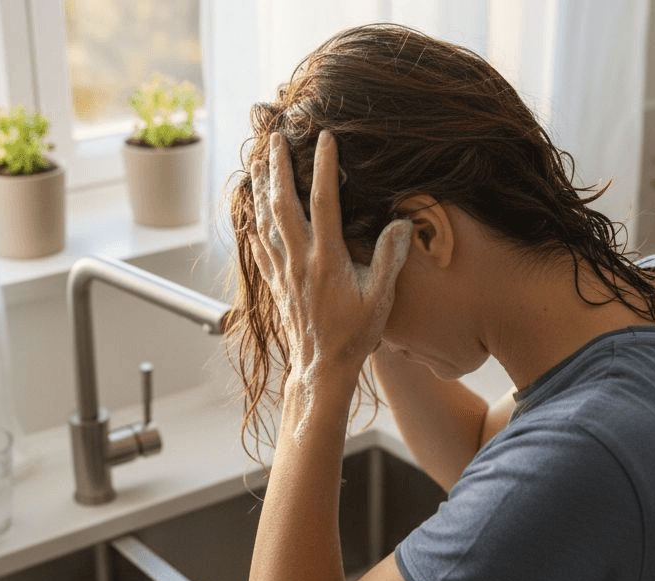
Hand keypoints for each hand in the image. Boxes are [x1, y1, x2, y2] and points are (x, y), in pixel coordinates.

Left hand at [250, 130, 412, 382]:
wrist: (321, 368)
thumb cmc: (354, 336)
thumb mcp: (380, 299)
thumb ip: (389, 260)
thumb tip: (402, 223)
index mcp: (326, 258)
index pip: (323, 202)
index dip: (323, 168)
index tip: (325, 139)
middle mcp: (299, 260)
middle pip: (282, 204)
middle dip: (278, 167)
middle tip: (275, 137)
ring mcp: (283, 271)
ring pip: (265, 221)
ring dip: (260, 189)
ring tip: (256, 162)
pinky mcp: (276, 284)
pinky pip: (259, 246)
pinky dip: (254, 223)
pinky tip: (251, 212)